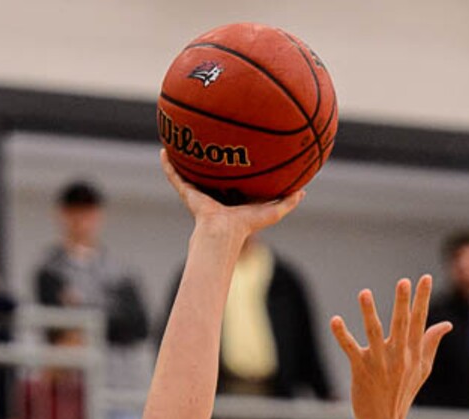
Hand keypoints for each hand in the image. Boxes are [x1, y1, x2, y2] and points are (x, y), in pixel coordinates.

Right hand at [160, 149, 303, 241]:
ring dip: (186, 156)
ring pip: (191, 171)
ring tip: (182, 137)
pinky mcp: (188, 193)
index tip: (239, 148)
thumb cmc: (248, 225)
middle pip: (212, 171)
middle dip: (210, 156)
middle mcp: (215, 192)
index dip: (236, 164)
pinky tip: (163, 151)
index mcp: (233, 195)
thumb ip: (288, 202)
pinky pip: (175, 176)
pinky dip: (168, 165)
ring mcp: (200, 192)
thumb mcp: (273, 211)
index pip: (234, 177)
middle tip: (211, 136)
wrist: (224, 233)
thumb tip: (304, 191)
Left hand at [330, 276, 451, 418]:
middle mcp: (398, 357)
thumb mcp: (423, 369)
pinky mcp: (361, 370)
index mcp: (413, 353)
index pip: (419, 322)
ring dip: (369, 313)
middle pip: (401, 325)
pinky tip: (335, 320)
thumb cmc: (403, 393)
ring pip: (374, 334)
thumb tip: (446, 324)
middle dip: (403, 303)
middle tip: (403, 282)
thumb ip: (431, 344)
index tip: (424, 278)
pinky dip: (342, 335)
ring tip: (364, 293)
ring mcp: (379, 364)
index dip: (422, 299)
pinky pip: (351, 350)